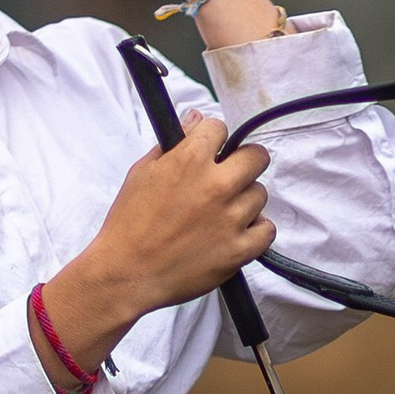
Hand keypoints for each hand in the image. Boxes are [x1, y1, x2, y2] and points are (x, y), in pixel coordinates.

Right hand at [32, 114, 273, 384]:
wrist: (127, 272)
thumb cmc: (128, 222)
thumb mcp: (141, 173)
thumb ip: (172, 145)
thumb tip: (196, 120)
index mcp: (189, 162)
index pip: (219, 127)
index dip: (213, 138)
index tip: (210, 150)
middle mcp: (216, 186)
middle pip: (256, 157)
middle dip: (244, 161)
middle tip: (231, 175)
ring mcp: (231, 219)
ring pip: (260, 194)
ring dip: (245, 199)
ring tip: (224, 211)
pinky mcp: (239, 250)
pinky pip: (267, 230)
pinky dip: (257, 230)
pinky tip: (239, 232)